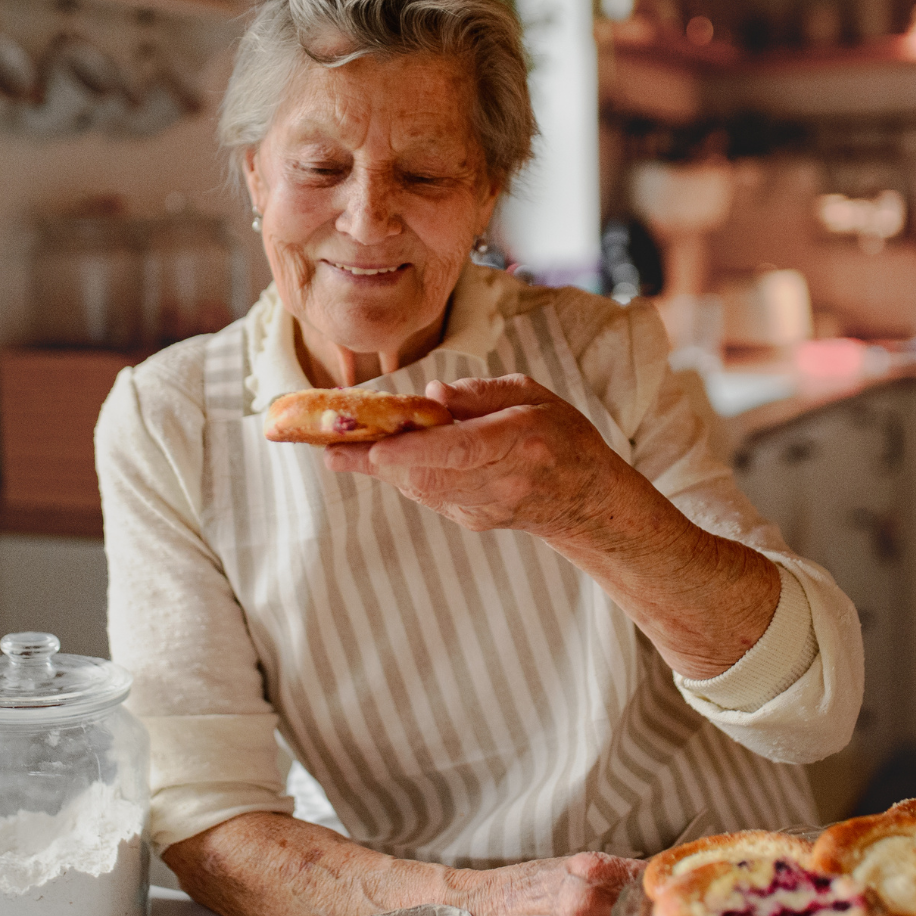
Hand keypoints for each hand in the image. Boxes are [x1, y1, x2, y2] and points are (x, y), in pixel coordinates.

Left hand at [323, 375, 625, 538]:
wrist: (585, 500)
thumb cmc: (559, 435)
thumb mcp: (533, 396)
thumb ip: (483, 394)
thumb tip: (433, 397)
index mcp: (522, 441)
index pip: (462, 450)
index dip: (415, 450)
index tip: (373, 448)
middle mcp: (504, 481)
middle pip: (430, 476)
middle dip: (376, 462)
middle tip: (329, 447)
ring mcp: (488, 508)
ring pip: (423, 490)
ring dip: (379, 470)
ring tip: (337, 451)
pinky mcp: (474, 522)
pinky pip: (429, 496)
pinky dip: (401, 477)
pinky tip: (377, 460)